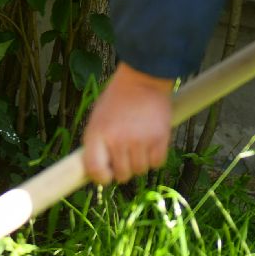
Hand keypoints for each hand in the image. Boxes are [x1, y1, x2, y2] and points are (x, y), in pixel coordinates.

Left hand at [81, 63, 174, 185]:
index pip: (95, 170)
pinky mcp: (159, 140)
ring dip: (140, 162)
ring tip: (139, 142)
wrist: (143, 78)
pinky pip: (157, 163)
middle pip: (121, 176)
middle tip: (126, 153)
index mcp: (97, 134)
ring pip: (140, 171)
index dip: (101, 177)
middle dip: (123, 168)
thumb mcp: (98, 118)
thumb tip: (98, 169)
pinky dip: (155, 157)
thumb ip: (96, 143)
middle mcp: (117, 141)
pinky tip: (151, 142)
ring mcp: (139, 141)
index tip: (106, 174)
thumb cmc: (118, 99)